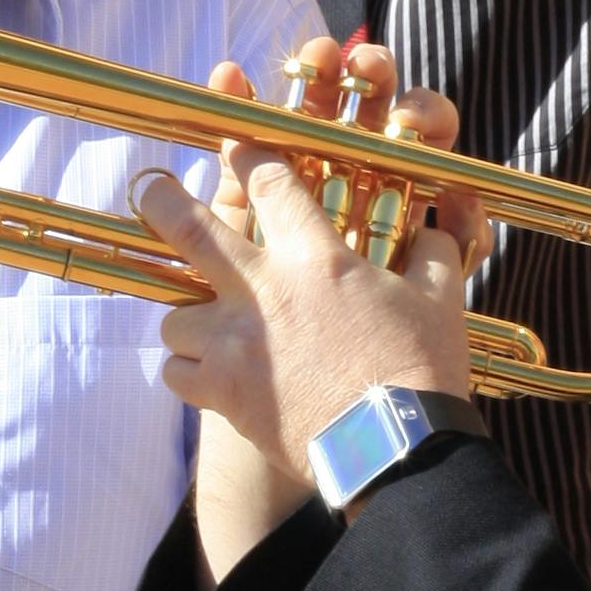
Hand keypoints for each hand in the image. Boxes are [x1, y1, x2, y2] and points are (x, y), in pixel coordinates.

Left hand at [145, 41, 480, 516]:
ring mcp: (235, 344)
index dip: (246, 153)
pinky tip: (208, 375)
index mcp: (317, 258)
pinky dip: (188, 372)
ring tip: (204, 325)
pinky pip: (176, 372)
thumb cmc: (421, 372)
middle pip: (187, 230)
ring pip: (174, 315)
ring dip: (187, 317)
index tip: (231, 140)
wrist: (395, 450)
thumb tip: (444, 221)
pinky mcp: (222, 393)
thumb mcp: (440, 302)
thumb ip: (435, 253)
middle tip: (146, 188)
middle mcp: (264, 291)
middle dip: (159, 201)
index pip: (268, 182)